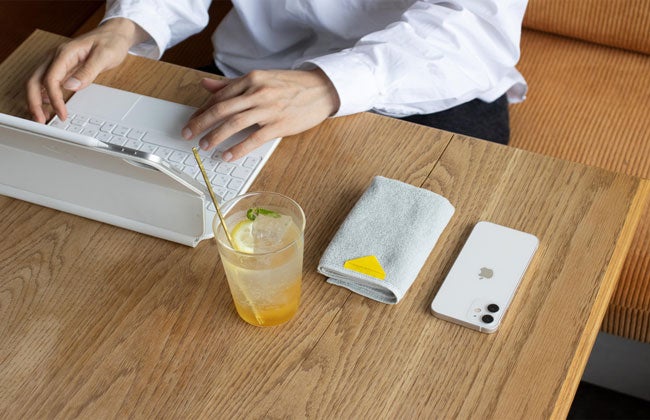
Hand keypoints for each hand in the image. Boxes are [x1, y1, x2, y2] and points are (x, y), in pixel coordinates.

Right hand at [26, 18, 147, 122]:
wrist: (115, 34)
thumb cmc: (111, 42)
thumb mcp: (104, 57)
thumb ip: (88, 72)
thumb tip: (71, 86)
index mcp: (65, 53)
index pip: (50, 79)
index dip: (54, 99)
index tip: (62, 114)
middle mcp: (57, 57)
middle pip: (35, 80)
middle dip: (34, 101)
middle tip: (41, 120)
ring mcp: (58, 62)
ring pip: (38, 81)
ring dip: (37, 99)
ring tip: (42, 117)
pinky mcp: (63, 67)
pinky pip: (47, 82)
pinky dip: (44, 94)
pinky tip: (49, 105)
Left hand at [183, 68, 339, 160]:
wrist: (322, 89)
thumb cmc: (292, 85)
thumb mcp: (261, 78)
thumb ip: (232, 84)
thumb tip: (206, 85)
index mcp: (251, 79)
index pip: (219, 96)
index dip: (202, 110)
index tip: (193, 120)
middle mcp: (257, 92)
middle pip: (221, 109)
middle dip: (201, 123)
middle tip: (189, 134)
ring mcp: (268, 109)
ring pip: (234, 124)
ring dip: (216, 137)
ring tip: (205, 146)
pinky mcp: (279, 125)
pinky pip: (254, 138)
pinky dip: (238, 148)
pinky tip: (228, 155)